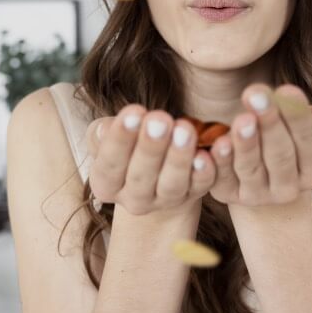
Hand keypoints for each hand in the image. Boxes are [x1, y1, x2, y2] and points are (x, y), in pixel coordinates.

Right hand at [86, 105, 216, 215]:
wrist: (158, 166)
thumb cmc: (129, 142)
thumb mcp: (110, 133)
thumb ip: (104, 132)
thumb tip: (105, 129)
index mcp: (106, 184)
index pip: (109, 164)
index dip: (120, 139)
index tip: (133, 111)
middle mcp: (134, 199)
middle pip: (141, 177)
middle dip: (151, 146)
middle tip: (160, 119)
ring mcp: (166, 201)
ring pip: (172, 184)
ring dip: (179, 157)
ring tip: (184, 130)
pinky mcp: (193, 195)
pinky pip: (201, 185)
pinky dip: (205, 170)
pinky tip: (207, 153)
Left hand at [206, 84, 311, 206]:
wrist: (261, 170)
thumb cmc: (286, 136)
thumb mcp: (304, 127)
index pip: (309, 144)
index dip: (298, 117)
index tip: (288, 89)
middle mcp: (288, 189)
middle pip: (280, 157)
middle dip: (269, 124)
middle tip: (256, 95)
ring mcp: (257, 195)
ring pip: (250, 168)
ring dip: (245, 143)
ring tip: (241, 119)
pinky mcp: (227, 195)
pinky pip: (220, 179)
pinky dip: (217, 163)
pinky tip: (214, 145)